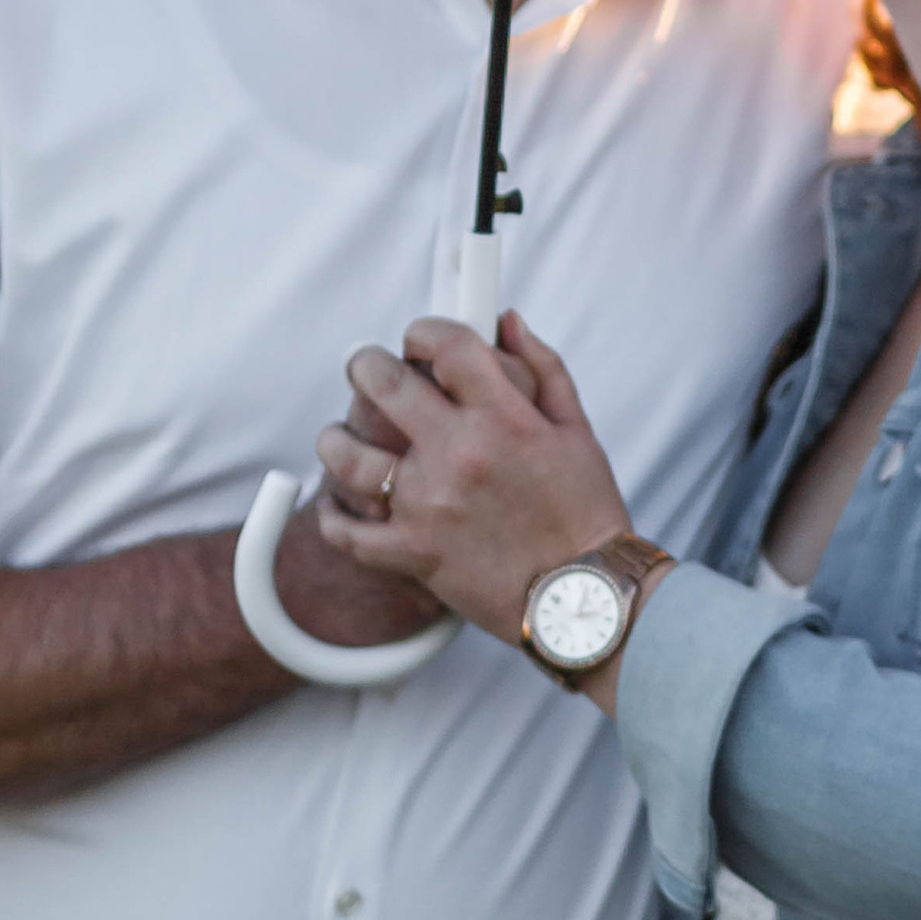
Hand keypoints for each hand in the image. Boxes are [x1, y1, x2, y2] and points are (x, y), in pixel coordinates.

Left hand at [315, 311, 632, 649]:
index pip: (447, 344)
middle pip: (385, 383)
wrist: (583, 598)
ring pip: (348, 456)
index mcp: (505, 418)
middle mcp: (460, 454)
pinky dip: (335, 517)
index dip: (424, 331)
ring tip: (338, 436)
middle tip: (365, 368)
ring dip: (336, 439)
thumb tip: (507, 321)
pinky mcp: (414, 553)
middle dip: (366, 365)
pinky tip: (338, 504)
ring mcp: (430, 504)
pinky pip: (349, 533)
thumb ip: (542, 368)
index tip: (417, 340)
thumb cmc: (585, 513)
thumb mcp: (577, 430)